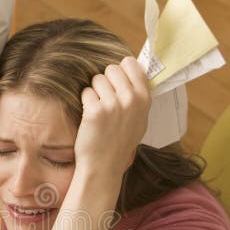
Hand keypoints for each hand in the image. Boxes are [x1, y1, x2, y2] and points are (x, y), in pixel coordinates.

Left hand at [76, 57, 149, 174]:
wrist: (104, 165)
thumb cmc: (120, 142)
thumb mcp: (140, 119)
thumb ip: (138, 96)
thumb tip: (132, 68)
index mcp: (144, 99)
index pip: (131, 64)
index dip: (121, 71)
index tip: (117, 83)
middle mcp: (131, 99)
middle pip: (112, 69)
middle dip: (106, 81)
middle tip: (106, 99)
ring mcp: (113, 105)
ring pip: (97, 79)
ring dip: (95, 92)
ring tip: (100, 111)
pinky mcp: (95, 111)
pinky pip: (86, 92)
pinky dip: (86, 102)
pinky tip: (91, 117)